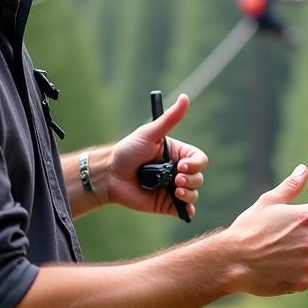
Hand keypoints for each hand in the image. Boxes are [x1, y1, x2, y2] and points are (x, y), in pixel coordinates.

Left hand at [106, 94, 207, 216]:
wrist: (109, 175)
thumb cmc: (127, 151)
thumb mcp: (150, 133)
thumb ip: (169, 119)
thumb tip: (184, 97)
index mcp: (178, 154)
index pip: (199, 159)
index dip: (195, 163)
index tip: (182, 165)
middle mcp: (178, 172)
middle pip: (198, 177)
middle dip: (191, 179)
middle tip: (176, 180)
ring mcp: (173, 189)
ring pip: (194, 193)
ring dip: (190, 194)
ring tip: (176, 192)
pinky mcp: (166, 204)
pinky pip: (184, 210)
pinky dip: (189, 210)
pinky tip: (184, 208)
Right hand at [228, 165, 307, 295]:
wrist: (232, 260)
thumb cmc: (248, 228)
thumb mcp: (267, 202)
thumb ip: (291, 187)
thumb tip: (304, 169)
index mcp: (306, 216)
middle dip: (298, 238)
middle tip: (274, 241)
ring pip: (307, 258)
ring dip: (294, 258)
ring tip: (271, 257)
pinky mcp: (304, 282)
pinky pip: (302, 277)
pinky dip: (291, 275)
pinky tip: (274, 271)